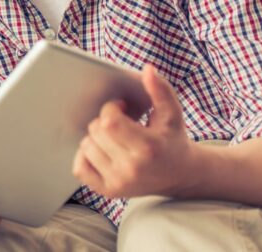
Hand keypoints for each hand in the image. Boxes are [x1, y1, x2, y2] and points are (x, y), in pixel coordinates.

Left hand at [73, 64, 194, 198]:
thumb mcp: (172, 114)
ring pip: (86, 146)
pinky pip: (80, 168)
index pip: (109, 122)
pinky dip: (85, 156)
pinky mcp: (109, 191)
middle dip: (103, 121)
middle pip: (95, 132)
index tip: (120, 108)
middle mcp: (132, 169)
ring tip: (114, 138)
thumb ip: (160, 90)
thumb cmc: (172, 140)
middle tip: (119, 123)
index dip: (111, 108)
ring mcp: (119, 182)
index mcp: (148, 148)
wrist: (181, 175)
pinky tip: (102, 151)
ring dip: (95, 137)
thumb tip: (147, 70)